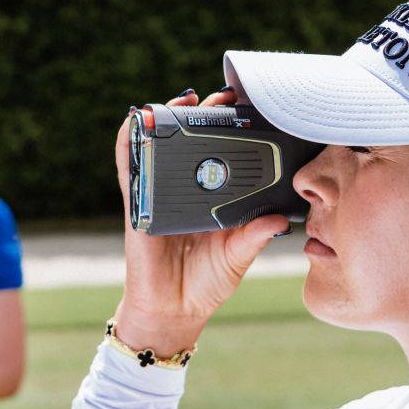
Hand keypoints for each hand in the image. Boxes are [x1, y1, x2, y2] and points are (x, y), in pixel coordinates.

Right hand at [112, 89, 290, 355]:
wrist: (174, 311)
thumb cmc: (207, 283)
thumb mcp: (238, 256)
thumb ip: (255, 236)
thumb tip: (280, 218)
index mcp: (213, 198)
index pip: (224, 154)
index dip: (235, 130)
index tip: (252, 109)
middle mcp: (186, 191)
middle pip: (194, 142)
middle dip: (207, 114)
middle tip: (225, 97)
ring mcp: (159, 194)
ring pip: (162, 146)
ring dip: (169, 117)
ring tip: (184, 98)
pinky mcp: (136, 204)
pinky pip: (129, 167)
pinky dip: (129, 141)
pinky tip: (136, 121)